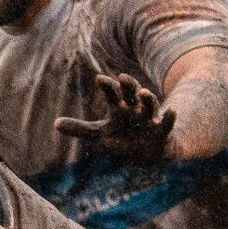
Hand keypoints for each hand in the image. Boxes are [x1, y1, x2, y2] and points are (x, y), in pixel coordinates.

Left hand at [55, 73, 176, 163]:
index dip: (108, 87)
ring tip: (143, 92)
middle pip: (132, 93)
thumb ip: (79, 129)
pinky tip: (173, 110)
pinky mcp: (162, 130)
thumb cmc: (123, 137)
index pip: (113, 94)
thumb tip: (54, 124)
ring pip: (150, 104)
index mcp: (120, 108)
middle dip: (128, 85)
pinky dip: (170, 117)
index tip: (100, 79)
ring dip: (147, 98)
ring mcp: (149, 118)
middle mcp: (135, 109)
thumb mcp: (100, 133)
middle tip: (122, 77)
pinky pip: (167, 122)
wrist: (148, 151)